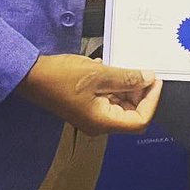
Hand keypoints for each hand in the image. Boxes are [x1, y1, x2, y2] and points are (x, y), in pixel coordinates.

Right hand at [17, 54, 162, 135]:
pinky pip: (108, 97)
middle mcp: (99, 123)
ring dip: (126, 85)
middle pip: (131, 113)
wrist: (33, 77)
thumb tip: (148, 78)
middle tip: (142, 70)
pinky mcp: (86, 105)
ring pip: (120, 104)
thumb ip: (126, 77)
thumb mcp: (99, 74)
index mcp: (103, 122)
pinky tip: (109, 67)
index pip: (140, 120)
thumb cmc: (61, 77)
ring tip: (125, 66)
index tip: (156, 80)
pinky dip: (113, 83)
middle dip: (140, 91)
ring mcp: (92, 115)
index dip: (152, 100)